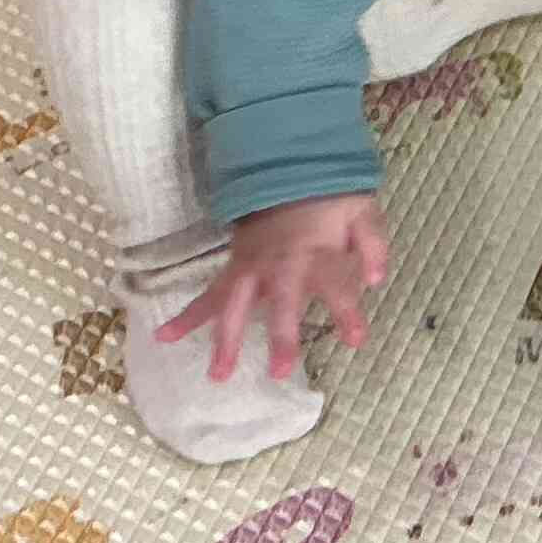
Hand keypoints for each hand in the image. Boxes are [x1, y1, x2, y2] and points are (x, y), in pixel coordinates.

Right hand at [164, 195, 389, 379]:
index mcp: (315, 250)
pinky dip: (186, 316)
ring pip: (235, 305)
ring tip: (218, 375)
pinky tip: (164, 336)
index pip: (336, 285)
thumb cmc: (327, 197)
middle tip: (279, 373)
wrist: (286, 167)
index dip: (346, 312)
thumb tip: (377, 279)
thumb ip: (371, 245)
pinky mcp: (233, 269)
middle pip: (280, 303)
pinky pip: (208, 295)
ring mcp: (251, 267)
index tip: (357, 340)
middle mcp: (279, 263)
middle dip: (280, 337)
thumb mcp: (361, 212)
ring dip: (226, 340)